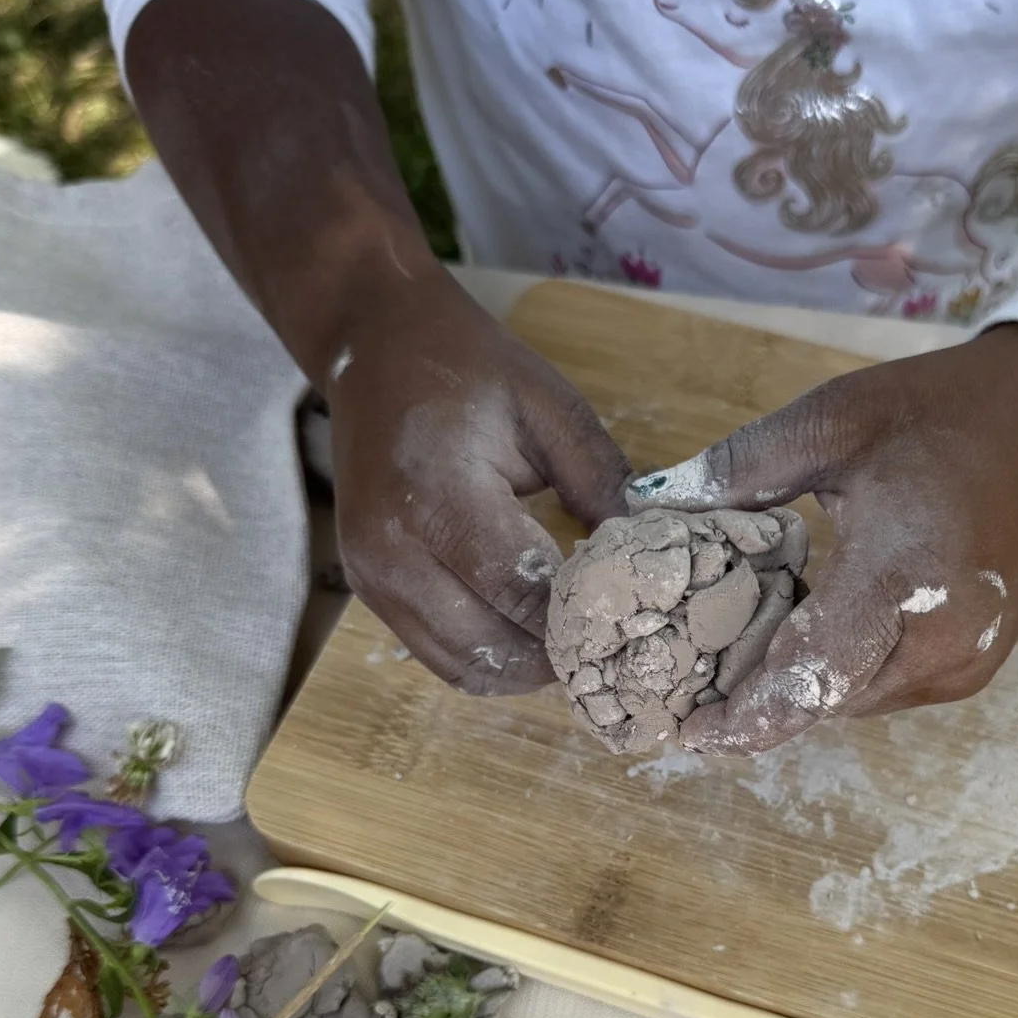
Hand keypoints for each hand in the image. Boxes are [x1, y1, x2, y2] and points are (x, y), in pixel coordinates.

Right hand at [330, 268, 629, 692]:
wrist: (374, 347)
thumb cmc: (465, 368)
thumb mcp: (548, 406)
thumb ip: (601, 479)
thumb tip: (651, 549)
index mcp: (436, 495)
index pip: (517, 589)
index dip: (579, 616)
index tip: (633, 619)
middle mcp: (392, 550)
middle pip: (489, 646)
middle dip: (557, 655)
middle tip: (614, 645)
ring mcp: (372, 578)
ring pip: (462, 667)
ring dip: (524, 670)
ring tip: (575, 646)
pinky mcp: (367, 590)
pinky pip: (437, 655)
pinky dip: (488, 661)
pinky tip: (529, 637)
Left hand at [628, 323, 1017, 752]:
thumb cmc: (952, 413)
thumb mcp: (838, 418)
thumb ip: (741, 467)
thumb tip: (649, 502)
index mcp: (904, 578)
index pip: (810, 678)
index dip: (743, 715)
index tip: (682, 730)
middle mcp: (940, 643)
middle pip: (821, 702)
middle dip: (751, 701)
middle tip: (680, 684)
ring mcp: (961, 666)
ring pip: (850, 703)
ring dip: (792, 688)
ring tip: (727, 655)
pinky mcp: (972, 670)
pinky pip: (880, 689)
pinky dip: (834, 674)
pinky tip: (796, 633)